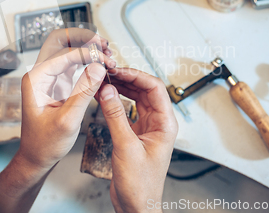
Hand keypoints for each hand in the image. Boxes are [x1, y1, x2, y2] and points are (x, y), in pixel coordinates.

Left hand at [18, 29, 114, 170]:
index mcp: (36, 79)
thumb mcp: (67, 120)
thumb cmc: (45, 142)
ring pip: (67, 48)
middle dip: (83, 37)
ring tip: (107, 52)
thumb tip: (99, 67)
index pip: (64, 54)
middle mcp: (40, 73)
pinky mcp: (57, 83)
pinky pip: (72, 63)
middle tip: (104, 44)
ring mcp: (49, 77)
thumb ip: (83, 92)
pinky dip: (87, 60)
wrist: (36, 156)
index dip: (88, 54)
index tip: (106, 61)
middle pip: (60, 40)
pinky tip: (101, 64)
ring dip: (86, 47)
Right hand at [96, 68, 177, 212]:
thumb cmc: (140, 184)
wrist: (136, 206)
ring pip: (135, 99)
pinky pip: (126, 111)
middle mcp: (158, 123)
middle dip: (126, 79)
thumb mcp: (126, 147)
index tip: (118, 70)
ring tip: (104, 81)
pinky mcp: (135, 134)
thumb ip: (115, 117)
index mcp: (165, 124)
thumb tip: (108, 91)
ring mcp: (146, 128)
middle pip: (144, 90)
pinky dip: (115, 102)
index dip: (136, 75)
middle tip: (107, 72)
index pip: (154, 88)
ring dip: (121, 89)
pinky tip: (104, 97)